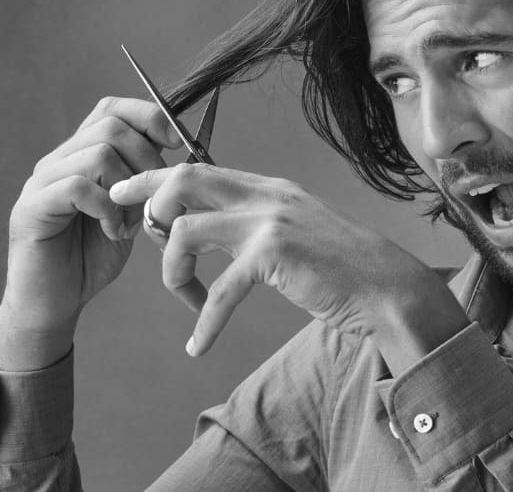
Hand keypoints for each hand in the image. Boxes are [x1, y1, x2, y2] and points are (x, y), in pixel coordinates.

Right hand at [0, 97, 182, 369]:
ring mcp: (42, 182)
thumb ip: (145, 182)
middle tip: (154, 197)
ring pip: (97, 153)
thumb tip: (183, 154)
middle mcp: (58, 160)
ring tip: (131, 221)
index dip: (148, 117)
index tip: (177, 143)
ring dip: (128, 187)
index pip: (112, 109)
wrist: (56, 301)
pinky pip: (77, 186)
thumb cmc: (94, 255)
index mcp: (81, 154)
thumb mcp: (131, 211)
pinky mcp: (31, 208)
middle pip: (110, 126)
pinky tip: (114, 232)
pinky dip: (107, 208)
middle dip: (147, 158)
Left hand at [110, 163, 468, 370]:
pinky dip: (205, 322)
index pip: (198, 168)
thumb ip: (256, 224)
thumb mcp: (295, 232)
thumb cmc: (341, 269)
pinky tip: (199, 345)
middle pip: (183, 179)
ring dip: (172, 272)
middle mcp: (266, 195)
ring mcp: (270, 221)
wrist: (386, 287)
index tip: (126, 195)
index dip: (155, 179)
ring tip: (188, 301)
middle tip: (133, 234)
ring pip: (186, 231)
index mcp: (268, 188)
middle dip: (147, 203)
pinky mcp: (274, 254)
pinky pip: (220, 290)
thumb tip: (208, 232)